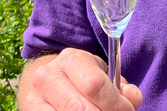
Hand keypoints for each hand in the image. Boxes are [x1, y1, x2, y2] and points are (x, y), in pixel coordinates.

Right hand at [19, 48, 142, 110]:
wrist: (51, 83)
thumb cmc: (85, 80)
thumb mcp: (104, 76)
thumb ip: (121, 88)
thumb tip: (132, 98)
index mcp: (70, 60)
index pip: (94, 85)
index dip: (116, 104)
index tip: (128, 110)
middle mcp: (47, 77)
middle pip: (80, 109)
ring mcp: (34, 99)